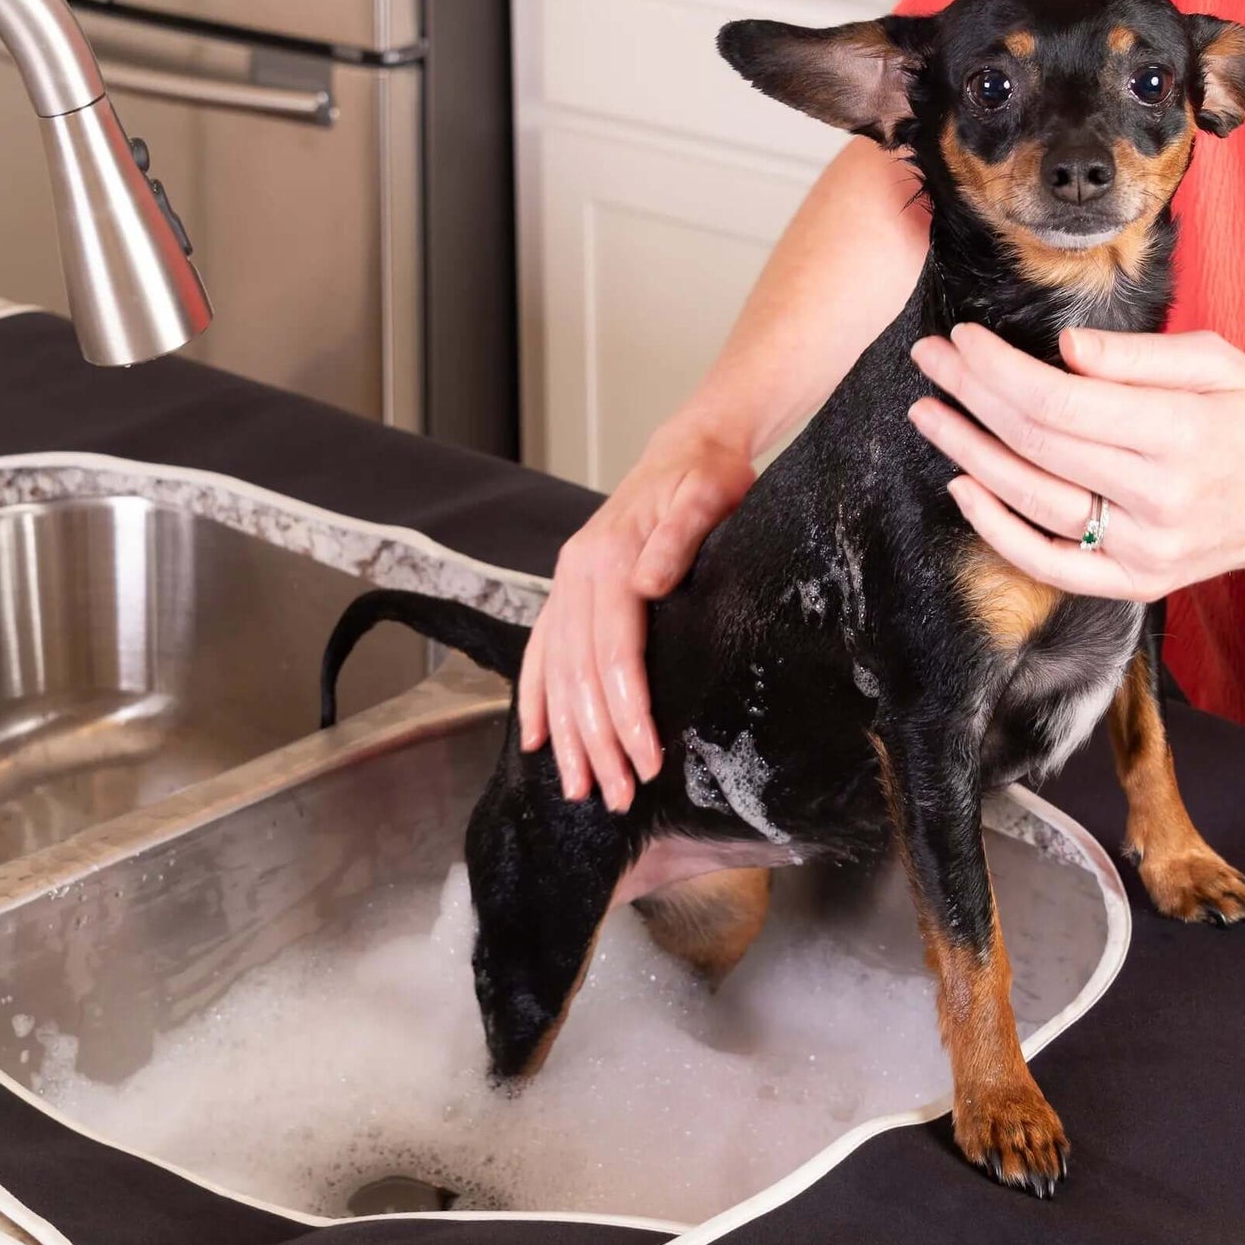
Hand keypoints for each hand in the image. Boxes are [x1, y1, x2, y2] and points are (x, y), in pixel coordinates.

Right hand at [520, 420, 755, 808]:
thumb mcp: (707, 495)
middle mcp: (577, 574)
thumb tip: (648, 582)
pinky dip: (537, 697)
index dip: (627, 713)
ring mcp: (568, 583)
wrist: (689, 447)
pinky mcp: (571, 590)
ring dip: (567, 736)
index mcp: (607, 557)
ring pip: (558, 673)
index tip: (646, 761)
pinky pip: (544, 651)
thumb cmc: (708, 475)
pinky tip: (535, 740)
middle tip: (619, 797)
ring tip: (582, 789)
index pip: (614, 654)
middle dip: (597, 743)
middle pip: (580, 675)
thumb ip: (680, 537)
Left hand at [904, 325, 1244, 600]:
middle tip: (928, 360)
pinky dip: (995, 528)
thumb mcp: (1221, 363)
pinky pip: (1048, 562)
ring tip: (928, 413)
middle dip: (970, 397)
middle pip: (1035, 444)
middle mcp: (1159, 499)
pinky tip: (961, 486)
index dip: (998, 370)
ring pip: (1031, 500)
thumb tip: (1062, 348)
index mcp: (1182, 433)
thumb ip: (1139, 354)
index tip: (963, 340)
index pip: (1060, 401)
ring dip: (966, 453)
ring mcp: (1143, 549)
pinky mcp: (1133, 583)